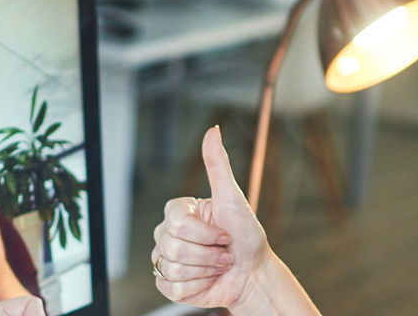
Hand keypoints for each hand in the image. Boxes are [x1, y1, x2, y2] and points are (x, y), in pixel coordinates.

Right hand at [152, 126, 270, 308]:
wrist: (252, 274)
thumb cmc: (246, 236)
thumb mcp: (233, 198)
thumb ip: (217, 164)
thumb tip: (212, 130)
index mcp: (178, 212)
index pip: (177, 222)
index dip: (206, 232)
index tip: (224, 233)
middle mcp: (167, 234)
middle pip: (174, 246)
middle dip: (209, 253)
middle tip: (224, 251)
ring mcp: (165, 259)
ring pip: (173, 267)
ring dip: (206, 270)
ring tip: (218, 265)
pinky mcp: (168, 284)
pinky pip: (170, 286)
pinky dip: (196, 286)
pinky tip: (207, 279)